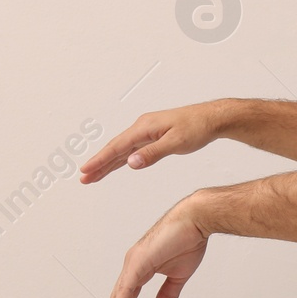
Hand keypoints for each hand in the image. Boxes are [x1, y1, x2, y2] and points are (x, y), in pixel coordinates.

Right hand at [80, 101, 221, 183]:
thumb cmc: (197, 127)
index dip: (100, 160)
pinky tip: (115, 166)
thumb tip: (131, 163)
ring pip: (122, 150)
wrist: (212, 118)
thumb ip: (153, 153)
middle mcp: (142, 128)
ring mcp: (147, 132)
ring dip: (107, 163)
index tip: (86, 170)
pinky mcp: (153, 136)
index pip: (117, 146)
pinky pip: (132, 149)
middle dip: (99, 164)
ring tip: (93, 176)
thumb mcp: (176, 143)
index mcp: (144, 127)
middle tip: (84, 178)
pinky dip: (121, 159)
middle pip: (115, 148)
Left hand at [106, 198, 209, 297]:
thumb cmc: (187, 240)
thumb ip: (168, 293)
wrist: (195, 220)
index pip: (127, 296)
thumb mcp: (178, 275)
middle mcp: (133, 264)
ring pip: (119, 295)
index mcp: (141, 268)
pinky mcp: (139, 261)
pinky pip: (126, 288)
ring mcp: (134, 262)